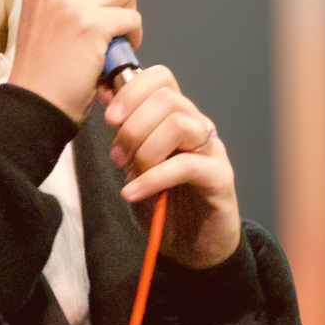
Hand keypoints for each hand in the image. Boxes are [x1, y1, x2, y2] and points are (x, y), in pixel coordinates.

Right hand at [9, 0, 141, 122]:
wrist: (36, 101)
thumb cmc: (42, 65)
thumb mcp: (39, 14)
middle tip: (112, 8)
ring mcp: (74, 2)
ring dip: (128, 11)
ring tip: (115, 34)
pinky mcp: (93, 25)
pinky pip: (132, 16)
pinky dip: (132, 35)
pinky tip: (117, 50)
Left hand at [102, 67, 240, 269]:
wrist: (192, 247)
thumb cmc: (163, 201)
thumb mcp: (134, 163)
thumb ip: (125, 130)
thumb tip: (104, 91)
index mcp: (176, 116)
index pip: (161, 78)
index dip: (132, 90)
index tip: (110, 117)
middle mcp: (197, 126)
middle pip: (168, 98)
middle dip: (133, 125)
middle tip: (116, 155)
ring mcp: (212, 150)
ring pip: (179, 124)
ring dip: (145, 148)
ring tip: (128, 172)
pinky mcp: (220, 177)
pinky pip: (186, 165)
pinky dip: (153, 178)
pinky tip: (133, 192)